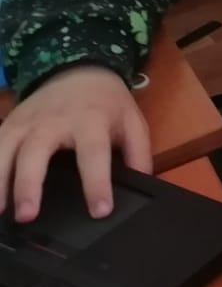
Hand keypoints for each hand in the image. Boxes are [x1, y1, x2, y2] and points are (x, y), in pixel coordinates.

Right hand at [0, 65, 150, 220]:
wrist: (78, 70)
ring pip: (4, 150)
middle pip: (37, 152)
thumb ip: (138, 152)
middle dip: (30, 184)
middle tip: (28, 216)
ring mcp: (25, 123)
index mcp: (90, 120)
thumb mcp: (132, 121)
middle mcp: (53, 121)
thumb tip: (143, 184)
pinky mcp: (7, 125)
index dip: (97, 182)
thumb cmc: (106, 103)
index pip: (94, 153)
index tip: (100, 211)